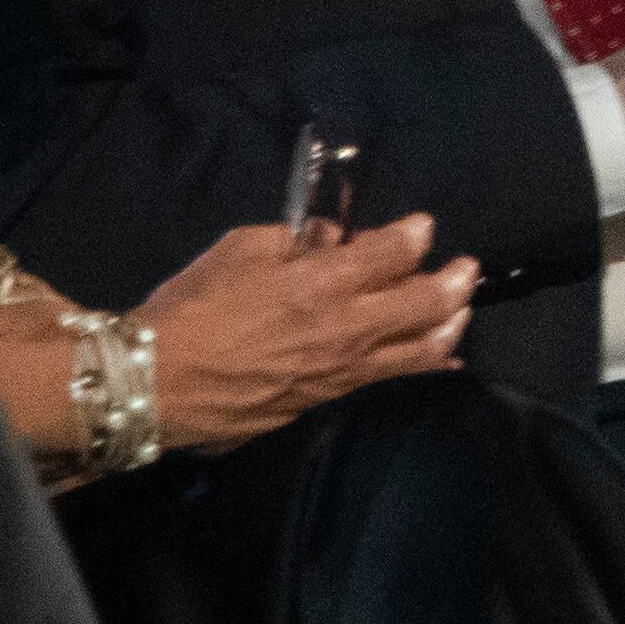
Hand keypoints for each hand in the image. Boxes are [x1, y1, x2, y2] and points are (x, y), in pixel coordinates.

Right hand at [124, 218, 476, 450]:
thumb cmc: (192, 309)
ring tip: (463, 308)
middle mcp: (343, 328)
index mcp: (319, 283)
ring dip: (451, 324)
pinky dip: (425, 363)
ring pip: (420, 348)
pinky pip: (392, 377)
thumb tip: (334, 239)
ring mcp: (342, 369)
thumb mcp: (239, 250)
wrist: (157, 384)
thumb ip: (296, 239)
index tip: (423, 226)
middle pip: (423, 303)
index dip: (414, 234)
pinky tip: (443, 357)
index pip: (390, 253)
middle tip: (467, 267)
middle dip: (454, 281)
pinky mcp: (330, 397)